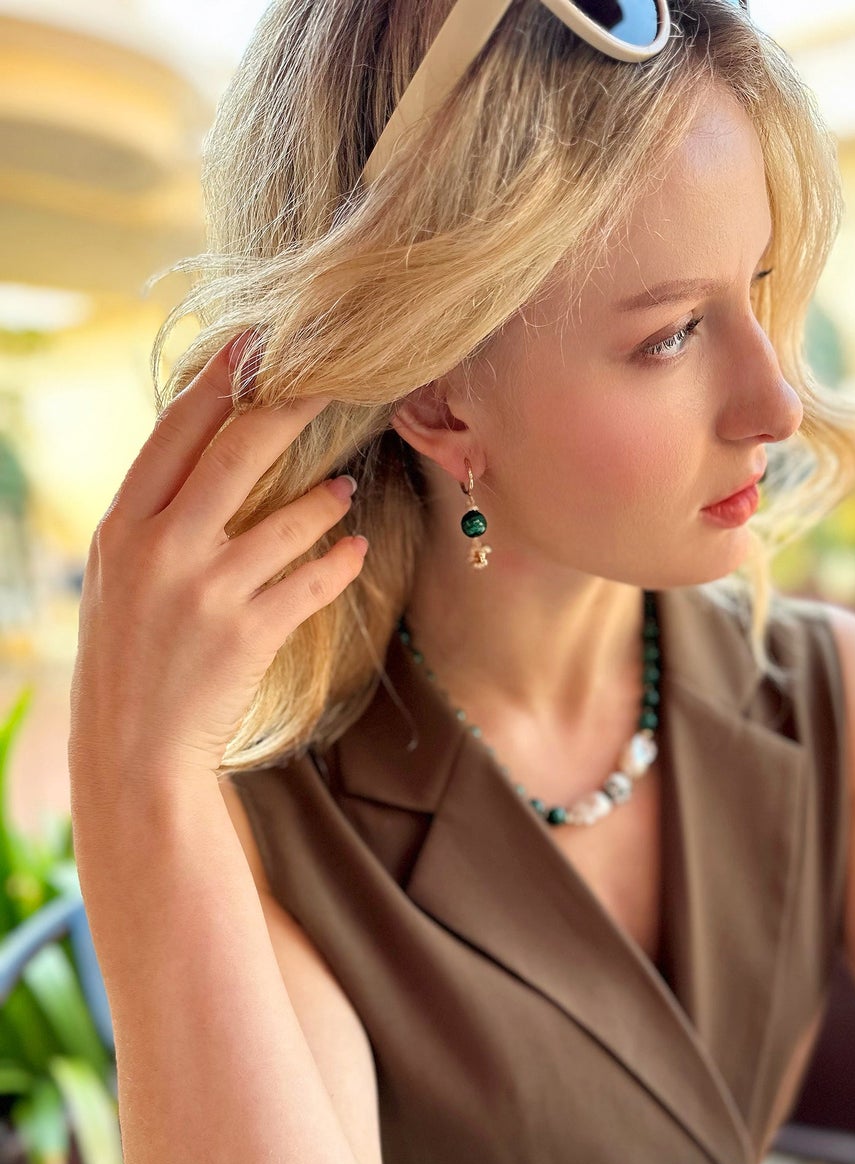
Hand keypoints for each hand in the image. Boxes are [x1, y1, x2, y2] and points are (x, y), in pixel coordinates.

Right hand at [69, 332, 365, 801]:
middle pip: (236, 454)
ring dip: (324, 497)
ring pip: (287, 518)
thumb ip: (156, 520)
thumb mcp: (119, 578)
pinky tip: (356, 548)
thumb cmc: (128, 660)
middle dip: (289, 409)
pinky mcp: (249, 635)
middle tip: (333, 381)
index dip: (220, 382)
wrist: (133, 749)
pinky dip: (339, 561)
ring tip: (344, 488)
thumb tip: (205, 459)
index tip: (256, 344)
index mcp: (122, 526)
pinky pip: (311, 582)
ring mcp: (207, 592)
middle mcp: (161, 550)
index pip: (175, 433)